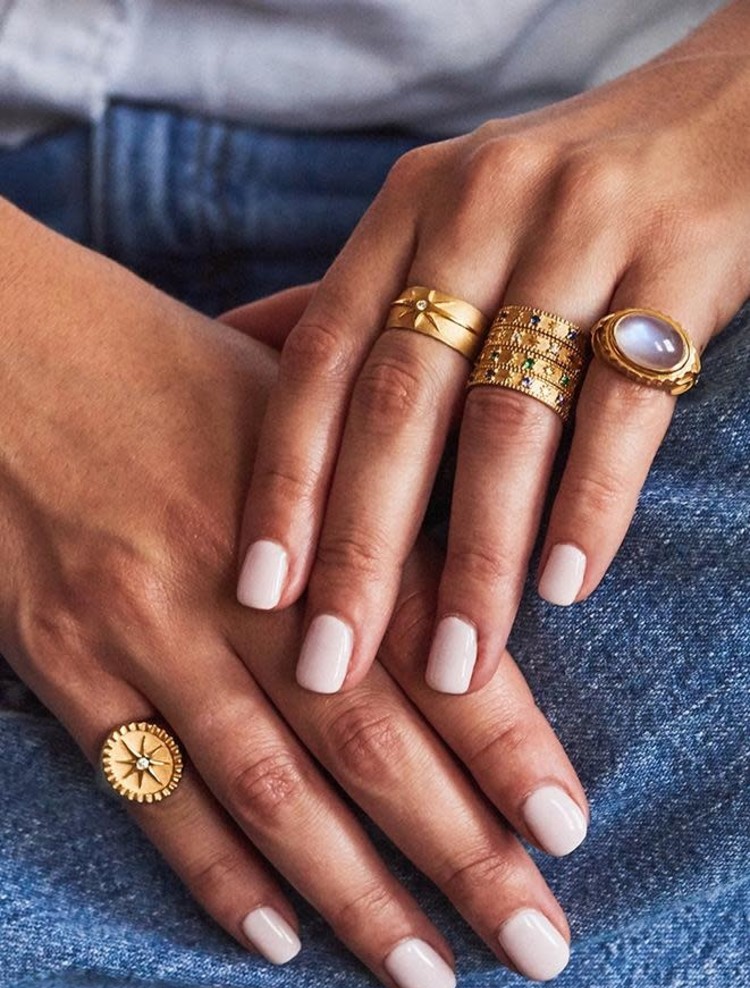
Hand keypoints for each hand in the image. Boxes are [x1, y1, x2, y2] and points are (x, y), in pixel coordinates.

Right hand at [0, 203, 585, 987]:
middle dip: (461, 852)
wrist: (8, 346)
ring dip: (353, 893)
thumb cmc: (165, 365)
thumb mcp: (293, 397)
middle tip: (534, 941)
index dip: (506, 743)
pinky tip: (277, 933)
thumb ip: (388, 484)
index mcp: (315, 503)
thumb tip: (488, 565)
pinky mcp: (66, 661)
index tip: (565, 830)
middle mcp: (237, 578)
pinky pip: (149, 789)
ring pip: (266, 786)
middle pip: (367, 738)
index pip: (434, 641)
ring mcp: (146, 627)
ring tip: (423, 971)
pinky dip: (215, 872)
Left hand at [236, 0, 749, 695]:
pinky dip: (591, 502)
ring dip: (479, 558)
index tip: (260, 592)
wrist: (719, 112)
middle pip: (401, 403)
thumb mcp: (441, 216)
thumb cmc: (556, 195)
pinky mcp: (681, 264)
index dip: (283, 478)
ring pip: (510, 419)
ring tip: (457, 663)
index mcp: (408, 210)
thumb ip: (351, 294)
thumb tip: (233, 352)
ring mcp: (584, 232)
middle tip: (332, 663)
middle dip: (362, 548)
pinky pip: (624, 404)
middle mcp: (480, 213)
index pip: (322, 358)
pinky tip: (565, 587)